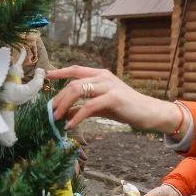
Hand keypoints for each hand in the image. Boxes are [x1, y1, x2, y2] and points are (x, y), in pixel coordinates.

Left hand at [47, 66, 182, 132]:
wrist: (148, 112)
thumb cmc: (125, 108)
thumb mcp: (101, 106)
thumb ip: (83, 107)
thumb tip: (65, 114)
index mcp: (101, 74)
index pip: (76, 70)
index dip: (60, 72)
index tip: (47, 77)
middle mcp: (104, 76)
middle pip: (73, 83)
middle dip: (59, 97)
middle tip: (51, 112)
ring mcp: (109, 86)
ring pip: (79, 90)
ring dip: (64, 105)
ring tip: (57, 118)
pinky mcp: (113, 98)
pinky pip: (89, 106)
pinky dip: (77, 117)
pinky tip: (71, 125)